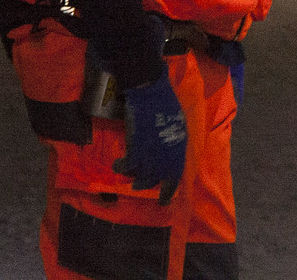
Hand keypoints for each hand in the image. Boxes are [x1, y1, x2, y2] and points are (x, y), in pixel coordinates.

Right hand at [111, 71, 187, 198]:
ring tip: (127, 173)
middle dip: (146, 184)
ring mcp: (151, 156)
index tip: (163, 201)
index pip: (174, 179)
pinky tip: (117, 164)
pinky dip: (120, 166)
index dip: (168, 192)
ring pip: (140, 177)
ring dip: (133, 177)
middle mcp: (166, 158)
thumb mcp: (176, 127)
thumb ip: (172, 144)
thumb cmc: (165, 106)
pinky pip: (126, 166)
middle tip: (139, 186)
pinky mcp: (136, 150)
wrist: (151, 95)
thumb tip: (167, 155)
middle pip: (154, 181)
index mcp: (178, 152)